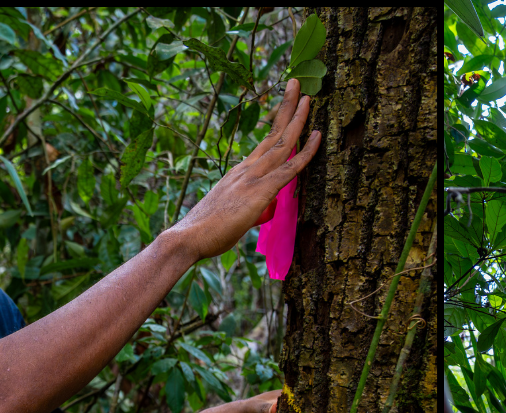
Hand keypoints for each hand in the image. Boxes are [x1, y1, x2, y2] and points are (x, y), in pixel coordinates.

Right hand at [164, 81, 321, 259]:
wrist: (188, 237)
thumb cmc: (205, 232)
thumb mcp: (230, 214)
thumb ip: (247, 207)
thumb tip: (257, 211)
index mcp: (239, 173)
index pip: (264, 143)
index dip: (278, 124)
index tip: (287, 106)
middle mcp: (247, 168)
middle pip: (273, 132)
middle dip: (286, 106)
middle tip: (296, 83)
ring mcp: (253, 177)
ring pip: (282, 142)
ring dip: (297, 118)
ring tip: (308, 97)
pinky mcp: (260, 191)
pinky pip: (289, 168)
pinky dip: (305, 152)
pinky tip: (317, 136)